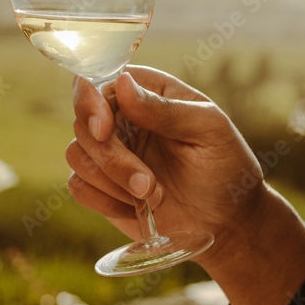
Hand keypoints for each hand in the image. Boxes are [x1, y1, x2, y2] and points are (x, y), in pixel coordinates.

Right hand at [66, 66, 271, 263]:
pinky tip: (137, 208)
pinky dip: (103, 200)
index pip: (98, 82)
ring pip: (77, 155)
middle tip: (148, 184)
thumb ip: (165, 108)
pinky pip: (78, 186)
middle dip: (111, 157)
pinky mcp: (103, 185)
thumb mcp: (208, 130)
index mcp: (146, 92)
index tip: (104, 130)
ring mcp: (110, 152)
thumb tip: (122, 83)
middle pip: (83, 123)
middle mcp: (121, 118)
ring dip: (111, 181)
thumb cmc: (226, 166)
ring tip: (152, 195)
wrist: (228, 222)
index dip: (90, 103)